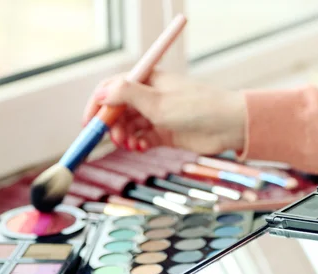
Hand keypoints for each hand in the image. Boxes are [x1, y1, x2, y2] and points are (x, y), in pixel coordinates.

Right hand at [82, 71, 245, 153]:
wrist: (228, 126)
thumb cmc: (197, 107)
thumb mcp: (158, 101)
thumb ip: (127, 95)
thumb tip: (101, 92)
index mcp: (147, 80)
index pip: (112, 88)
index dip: (98, 104)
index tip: (89, 122)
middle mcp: (150, 96)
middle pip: (118, 110)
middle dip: (112, 126)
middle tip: (115, 139)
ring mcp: (158, 115)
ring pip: (130, 127)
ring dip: (125, 137)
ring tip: (132, 145)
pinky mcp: (166, 133)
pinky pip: (143, 139)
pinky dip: (139, 144)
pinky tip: (142, 148)